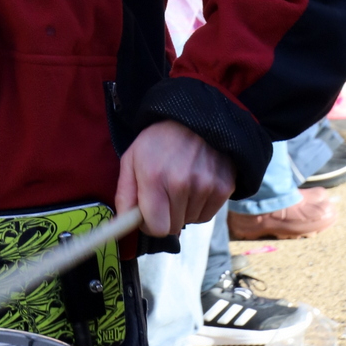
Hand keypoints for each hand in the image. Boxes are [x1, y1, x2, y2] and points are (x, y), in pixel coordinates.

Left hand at [116, 120, 235, 236]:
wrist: (196, 118)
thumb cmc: (158, 142)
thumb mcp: (131, 159)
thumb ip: (125, 194)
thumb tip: (121, 224)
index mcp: (154, 177)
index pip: (156, 227)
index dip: (149, 225)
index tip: (148, 215)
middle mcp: (181, 183)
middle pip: (173, 227)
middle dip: (165, 216)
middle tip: (164, 195)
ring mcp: (206, 185)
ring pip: (189, 221)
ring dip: (182, 210)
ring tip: (180, 184)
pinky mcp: (224, 187)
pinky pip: (206, 215)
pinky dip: (198, 207)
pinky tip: (194, 186)